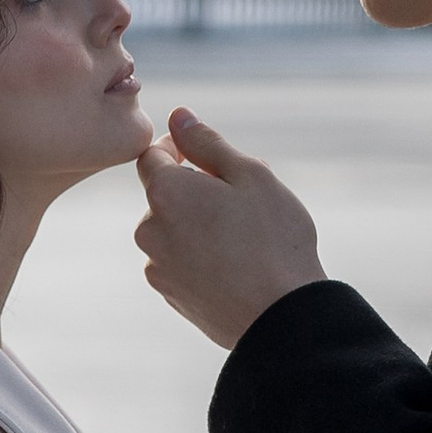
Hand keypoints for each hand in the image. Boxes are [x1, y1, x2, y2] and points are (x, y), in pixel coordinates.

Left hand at [134, 109, 326, 350]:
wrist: (282, 316)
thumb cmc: (273, 239)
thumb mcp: (250, 175)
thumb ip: (208, 143)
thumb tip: (178, 115)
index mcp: (165, 193)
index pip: (153, 156)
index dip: (178, 149)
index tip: (206, 158)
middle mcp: (149, 230)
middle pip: (164, 196)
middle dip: (194, 192)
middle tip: (241, 203)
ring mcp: (157, 267)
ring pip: (172, 231)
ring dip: (197, 226)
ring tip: (244, 239)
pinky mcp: (170, 295)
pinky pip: (179, 263)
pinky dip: (200, 258)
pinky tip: (236, 267)